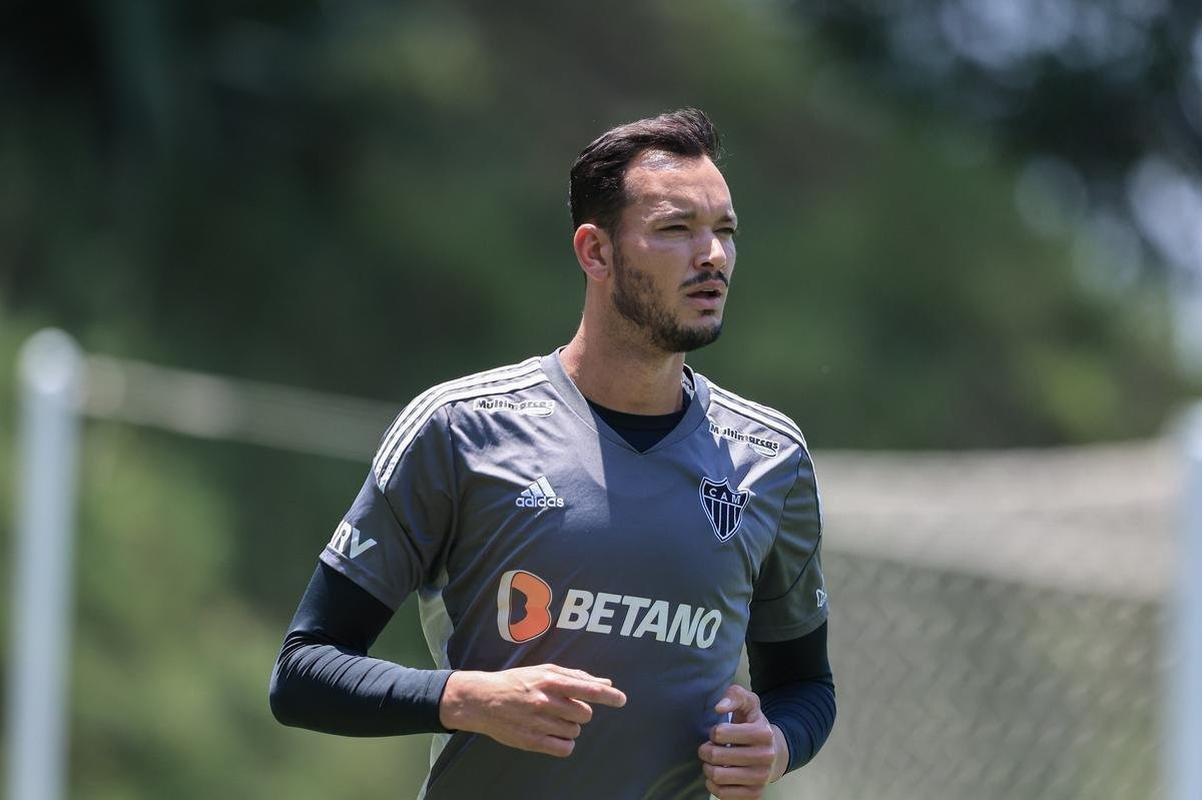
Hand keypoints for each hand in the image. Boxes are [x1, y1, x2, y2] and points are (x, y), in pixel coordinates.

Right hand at [438, 664, 625, 757]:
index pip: (588, 689)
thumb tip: (605, 682)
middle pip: (585, 713)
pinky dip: (565, 743)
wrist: (483, 700)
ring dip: (569, 726)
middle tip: (563, 707)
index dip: (609, 695)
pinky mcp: (532, 742)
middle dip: (580, 712)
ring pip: (575, 731)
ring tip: (551, 718)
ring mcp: (539, 723)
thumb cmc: (517, 681)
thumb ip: (575, 676)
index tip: (621, 699)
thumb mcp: (544, 670)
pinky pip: (565, 748)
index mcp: (550, 680)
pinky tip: (554, 734)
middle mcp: (546, 701)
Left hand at [697, 684, 786, 798]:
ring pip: (718, 776)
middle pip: (716, 755)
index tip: (718, 733)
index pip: (721, 733)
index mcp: (763, 733)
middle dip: (706, 750)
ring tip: (712, 762)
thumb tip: (719, 708)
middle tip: (709, 748)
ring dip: (708, 768)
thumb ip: (734, 696)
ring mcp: (761, 777)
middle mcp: (765, 757)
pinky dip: (713, 785)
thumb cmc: (754, 725)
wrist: (774, 752)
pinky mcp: (755, 794)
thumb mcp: (749, 703)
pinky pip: (723, 794)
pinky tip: (717, 776)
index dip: (714, 732)